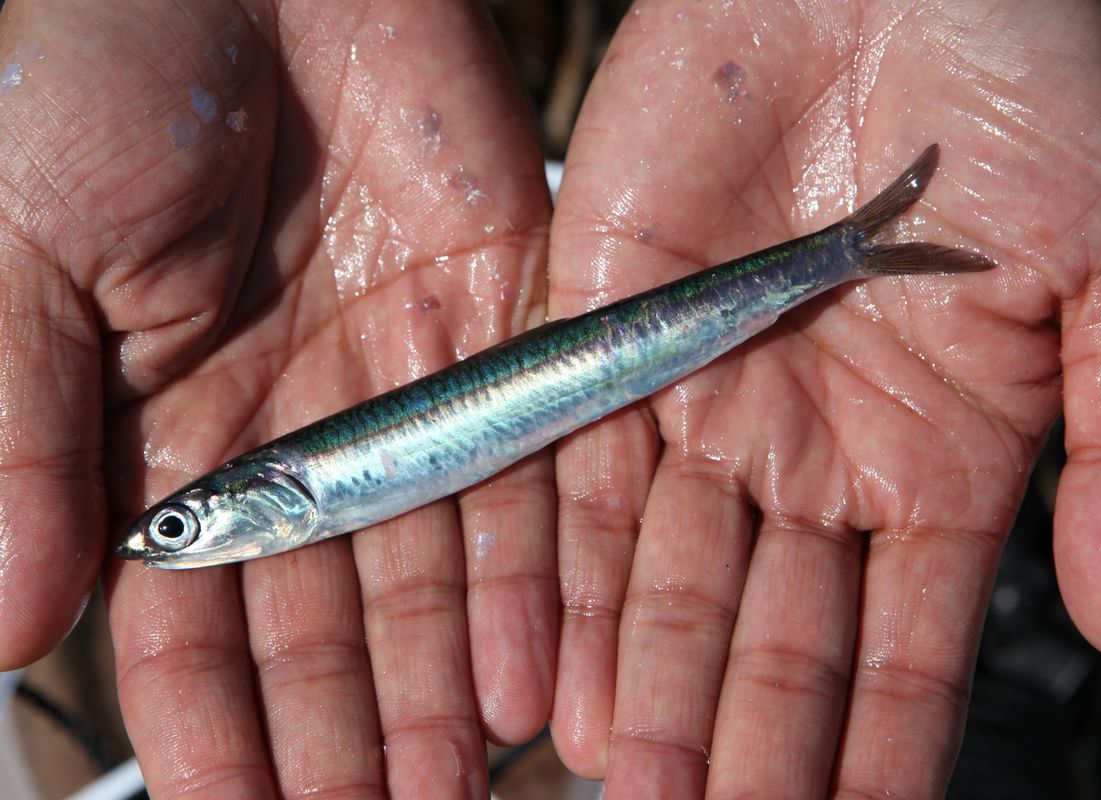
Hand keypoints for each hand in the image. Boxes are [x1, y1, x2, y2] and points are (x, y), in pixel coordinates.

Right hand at [0, 1, 557, 795]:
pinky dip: (532, 570)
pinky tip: (535, 675)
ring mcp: (406, 379)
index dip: (217, 730)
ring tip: (466, 789)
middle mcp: (297, 424)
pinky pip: (528, 464)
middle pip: (333, 618)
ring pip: (437, 565)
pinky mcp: (505, 318)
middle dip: (351, 736)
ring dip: (446, 685)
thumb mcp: (19, 257)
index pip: (192, 622)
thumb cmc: (93, 69)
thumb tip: (10, 625)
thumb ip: (13, 439)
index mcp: (163, 425)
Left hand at [548, 1, 1100, 795]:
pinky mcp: (611, 334)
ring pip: (662, 582)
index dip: (880, 748)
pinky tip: (555, 680)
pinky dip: (566, 582)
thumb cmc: (1040, 98)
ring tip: (623, 792)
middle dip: (738, 746)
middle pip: (767, 636)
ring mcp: (706, 399)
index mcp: (935, 458)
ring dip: (645, 692)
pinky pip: (576, 478)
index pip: (902, 645)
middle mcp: (809, 451)